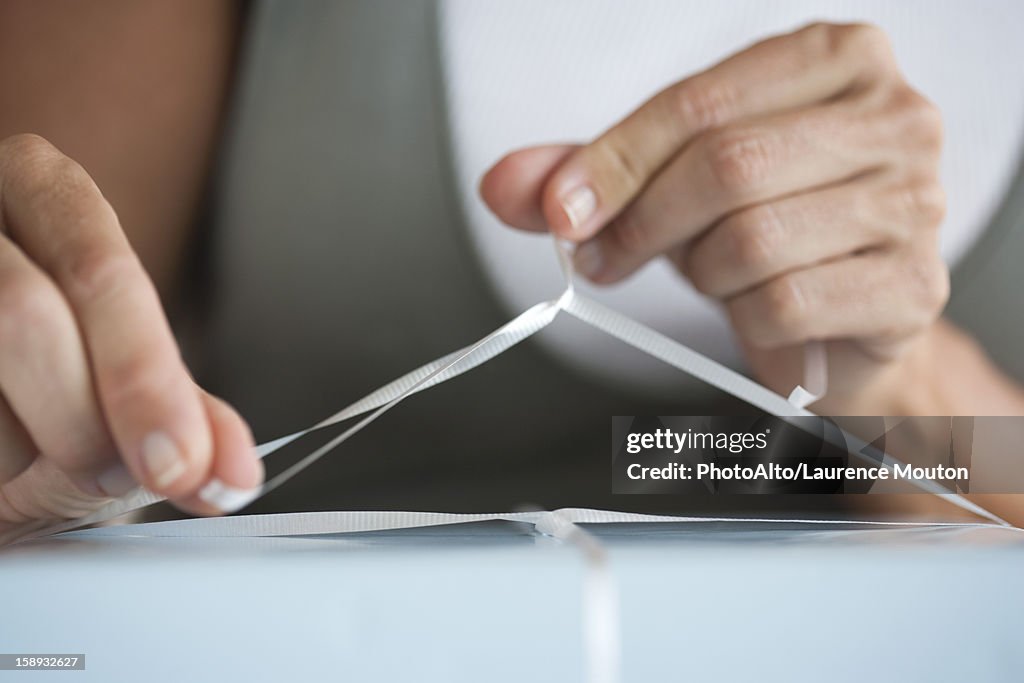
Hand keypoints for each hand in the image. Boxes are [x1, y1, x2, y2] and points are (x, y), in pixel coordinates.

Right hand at [0, 134, 261, 540]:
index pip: (100, 271)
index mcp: (42, 189)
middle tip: (115, 476)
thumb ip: (177, 408)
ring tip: (31, 459)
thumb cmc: (44, 376)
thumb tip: (232, 473)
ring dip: (14, 451)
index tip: (177, 464)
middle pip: (23, 313)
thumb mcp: (117, 378)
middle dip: (83, 421)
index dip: (141, 376)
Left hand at [481, 23, 948, 413]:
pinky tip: (760, 312)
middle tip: (603, 258)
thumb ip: (592, 174)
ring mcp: (915, 201)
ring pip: (753, 241)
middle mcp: (893, 116)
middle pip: (727, 166)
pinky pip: (787, 304)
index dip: (614, 162)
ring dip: (703, 274)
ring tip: (711, 274)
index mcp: (835, 59)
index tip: (559, 211)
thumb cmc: (764, 229)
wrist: (842, 316)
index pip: (700, 103)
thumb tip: (503, 186)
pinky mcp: (914, 285)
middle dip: (643, 224)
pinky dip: (748, 320)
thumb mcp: (675, 182)